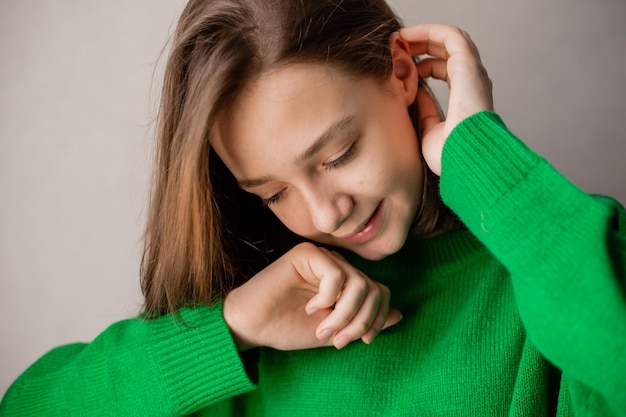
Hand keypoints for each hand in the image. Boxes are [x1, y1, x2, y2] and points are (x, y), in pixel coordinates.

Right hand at [223, 242, 401, 350]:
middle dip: (360, 321)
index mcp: (346, 282)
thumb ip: (364, 322)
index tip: (363, 341)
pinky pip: (335, 274)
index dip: (377, 318)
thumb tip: (399, 315)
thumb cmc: (288, 328)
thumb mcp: (335, 331)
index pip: (380, 292)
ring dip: (344, 315)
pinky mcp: (306, 254)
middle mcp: (338, 267)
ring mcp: (322, 258)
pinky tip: (310, 308)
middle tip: (339, 340)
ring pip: (358, 283)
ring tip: (323, 329)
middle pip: (373, 288)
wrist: (253, 326)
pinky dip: (327, 298)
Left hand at [399, 23, 493, 174]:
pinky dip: (429, 30)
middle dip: (421, 44)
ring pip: (449, 39)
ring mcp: (473, 73)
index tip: (400, 65)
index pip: (445, 69)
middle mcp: (472, 82)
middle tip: (396, 46)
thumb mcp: (430, 131)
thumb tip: (416, 94)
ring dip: (423, 35)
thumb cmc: (450, 155)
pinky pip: (450, 36)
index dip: (422, 63)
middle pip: (447, 50)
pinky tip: (407, 36)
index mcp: (466, 96)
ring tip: (399, 38)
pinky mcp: (468, 66)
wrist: (465, 159)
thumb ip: (425, 110)